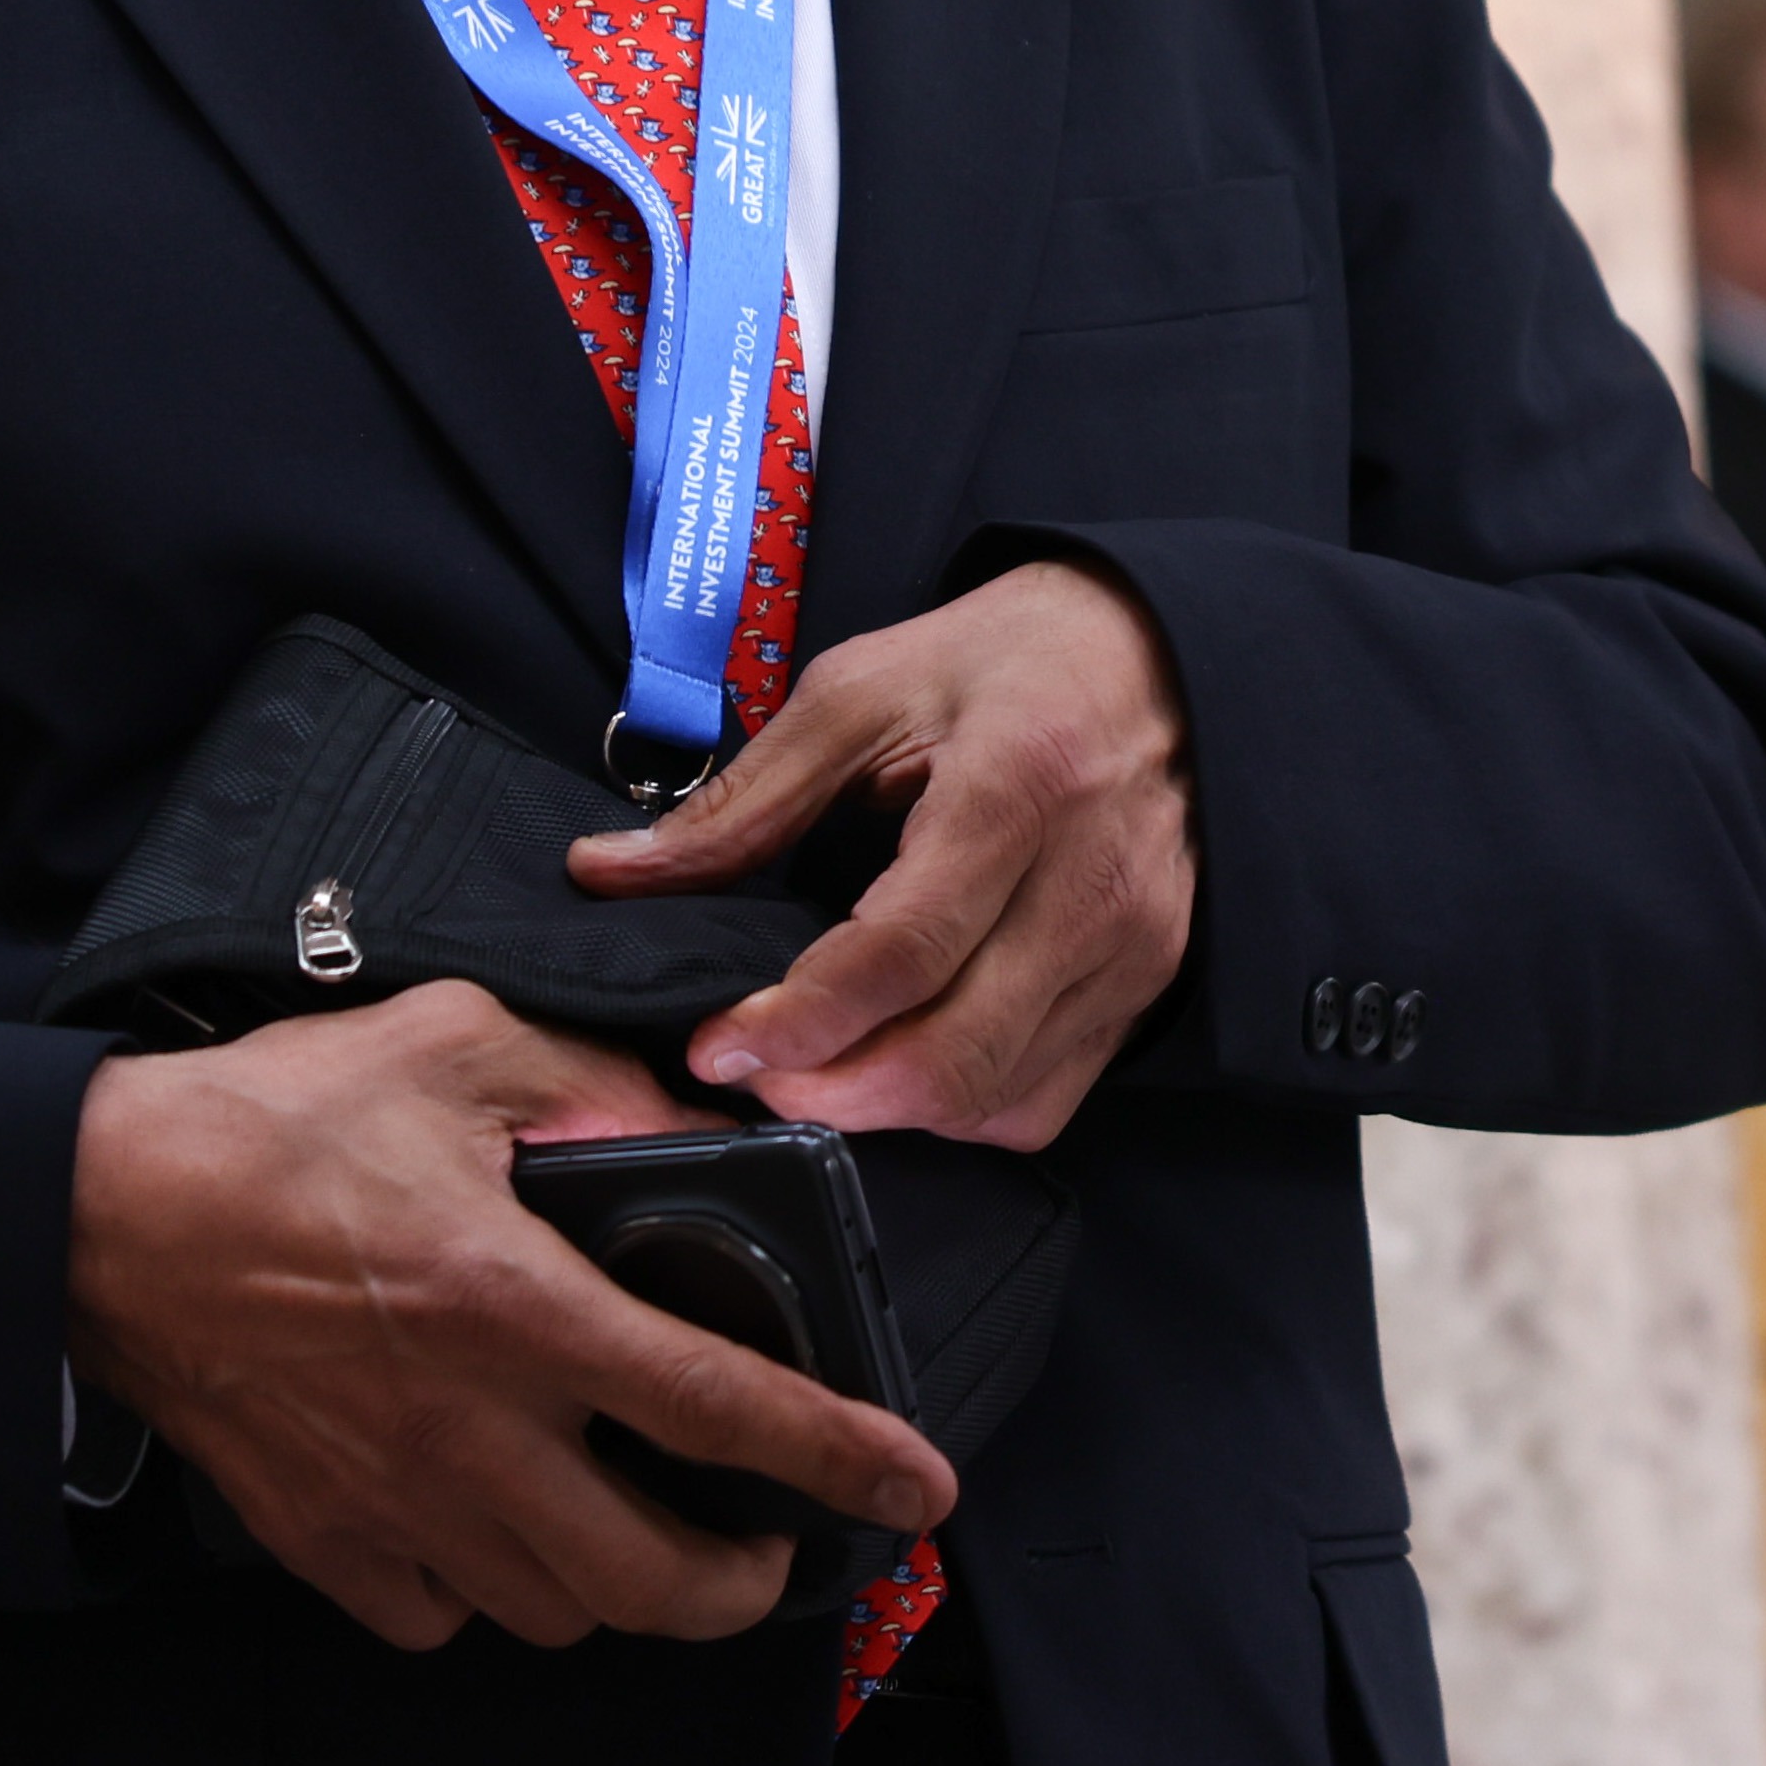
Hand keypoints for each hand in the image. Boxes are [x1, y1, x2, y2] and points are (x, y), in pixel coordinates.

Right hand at [63, 983, 955, 1653]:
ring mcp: (392, 1502)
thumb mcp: (449, 1046)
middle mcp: (469, 1431)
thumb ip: (587, 1085)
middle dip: (743, 1582)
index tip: (916, 1489)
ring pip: (555, 1611)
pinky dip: (487, 1590)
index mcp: (518, 1308)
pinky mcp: (320, 1540)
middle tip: (764, 1540)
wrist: (93, 1215)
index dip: (838, 1458)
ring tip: (636, 1524)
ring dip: (620, 1585)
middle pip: (654, 1578)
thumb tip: (689, 1122)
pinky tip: (495, 1525)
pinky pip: (441, 1615)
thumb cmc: (266, 1124)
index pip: (719, 1406)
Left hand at [565, 558, 1200, 1147]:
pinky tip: (903, 1062)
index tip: (716, 1045)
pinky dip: (957, 1110)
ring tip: (814, 1067)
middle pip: (952, 1057)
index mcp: (1016, 787)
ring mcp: (1132, 947)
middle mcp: (1090, 883)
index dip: (798, 1023)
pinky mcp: (1146, 986)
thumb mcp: (861, 691)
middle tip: (751, 1074)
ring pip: (995, 1099)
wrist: (1158, 655)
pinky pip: (1043, 1101)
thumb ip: (741, 800)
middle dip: (830, 1095)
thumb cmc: (1005, 661)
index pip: (902, 952)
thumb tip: (607, 873)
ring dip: (886, 1110)